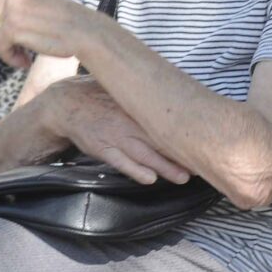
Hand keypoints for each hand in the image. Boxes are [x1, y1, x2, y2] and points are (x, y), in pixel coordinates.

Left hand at [0, 0, 104, 70]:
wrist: (86, 32)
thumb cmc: (67, 24)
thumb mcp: (39, 4)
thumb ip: (18, 5)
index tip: (13, 35)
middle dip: (0, 35)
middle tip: (18, 49)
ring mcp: (12, 8)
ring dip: (7, 49)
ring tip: (24, 58)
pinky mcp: (12, 26)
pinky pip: (0, 46)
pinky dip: (10, 58)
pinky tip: (26, 63)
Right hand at [43, 77, 187, 185]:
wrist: (65, 103)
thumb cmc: (102, 98)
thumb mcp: (126, 93)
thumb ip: (150, 99)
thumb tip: (182, 102)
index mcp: (138, 107)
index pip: (167, 122)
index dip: (186, 134)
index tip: (205, 143)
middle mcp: (129, 121)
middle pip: (160, 140)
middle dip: (181, 154)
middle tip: (201, 166)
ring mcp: (115, 136)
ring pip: (144, 154)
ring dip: (164, 167)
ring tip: (183, 177)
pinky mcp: (101, 148)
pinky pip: (119, 161)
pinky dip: (134, 170)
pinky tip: (149, 179)